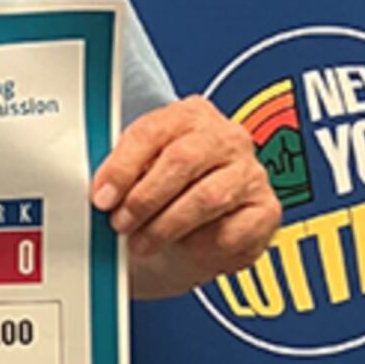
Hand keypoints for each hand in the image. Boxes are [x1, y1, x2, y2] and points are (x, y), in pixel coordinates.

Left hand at [91, 94, 280, 297]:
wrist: (196, 227)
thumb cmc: (162, 190)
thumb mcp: (139, 171)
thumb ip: (122, 171)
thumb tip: (98, 189)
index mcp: (190, 114)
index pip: (152, 132)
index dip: (122, 167)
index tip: (102, 196)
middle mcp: (226, 137)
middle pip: (182, 161)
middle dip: (144, 198)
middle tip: (120, 223)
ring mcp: (250, 172)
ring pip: (207, 198)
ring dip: (166, 226)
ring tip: (142, 242)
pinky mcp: (266, 210)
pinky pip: (232, 231)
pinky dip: (201, 245)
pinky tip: (184, 248)